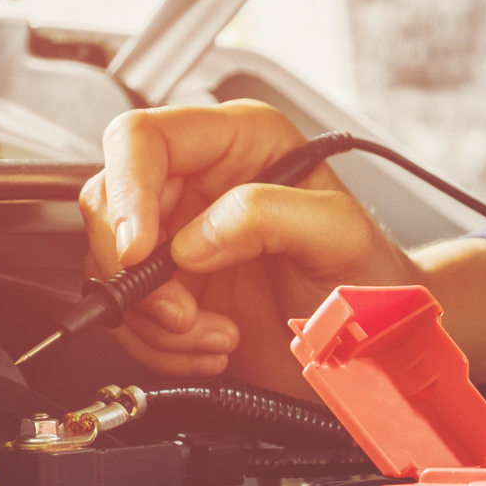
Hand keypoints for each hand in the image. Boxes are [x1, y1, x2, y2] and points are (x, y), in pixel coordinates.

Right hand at [79, 100, 420, 393]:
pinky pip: (129, 316)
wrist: (376, 342)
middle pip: (109, 205)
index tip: (140, 250)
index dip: (127, 192)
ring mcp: (180, 238)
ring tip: (217, 335)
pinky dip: (161, 345)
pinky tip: (213, 346)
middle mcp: (199, 182)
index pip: (142, 138)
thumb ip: (270, 215)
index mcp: (238, 142)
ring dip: (156, 320)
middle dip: (138, 273)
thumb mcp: (338, 234)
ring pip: (110, 268)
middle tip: (184, 312)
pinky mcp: (173, 290)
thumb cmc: (370, 276)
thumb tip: (195, 238)